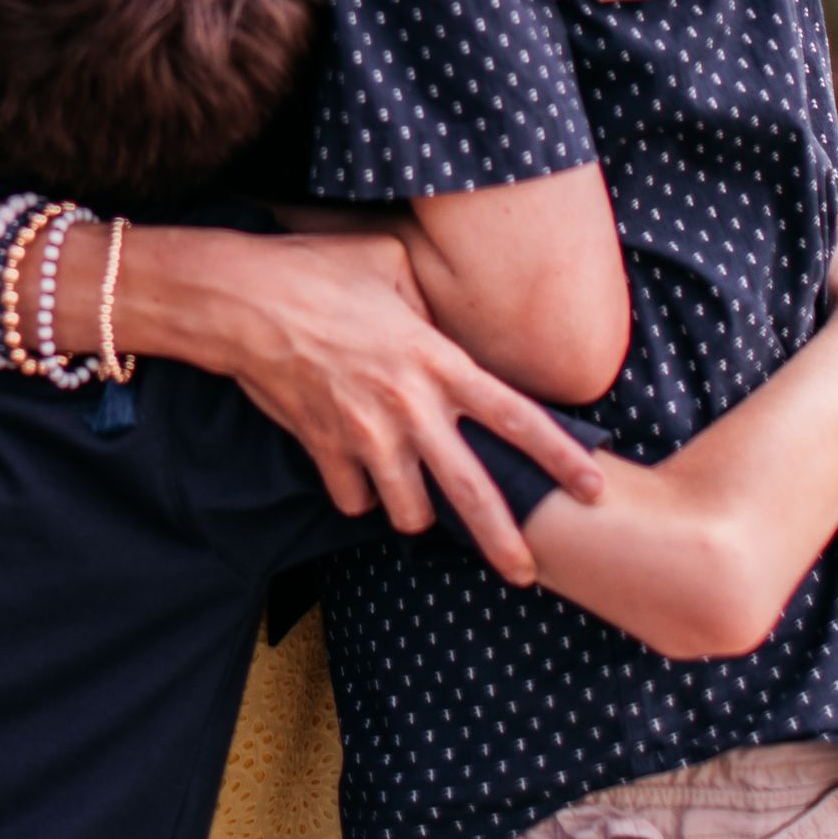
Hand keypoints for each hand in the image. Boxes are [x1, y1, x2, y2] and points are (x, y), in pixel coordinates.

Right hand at [222, 229, 606, 582]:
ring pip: (408, 511)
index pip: (515, 417)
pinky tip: (357, 474)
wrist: (244, 302)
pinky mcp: (324, 451)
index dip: (560, 456)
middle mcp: (410, 408)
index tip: (593, 487)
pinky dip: (359, 494)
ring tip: (414, 498)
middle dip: (505, 542)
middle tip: (526, 574)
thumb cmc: (316, 271)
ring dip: (415, 511)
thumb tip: (443, 320)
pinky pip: (353, 501)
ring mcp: (366, 436)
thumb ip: (429, 300)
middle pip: (471, 492)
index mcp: (437, 361)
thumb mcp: (389, 264)